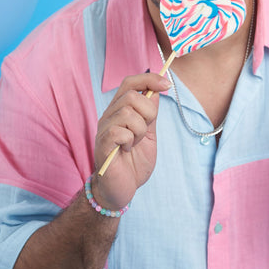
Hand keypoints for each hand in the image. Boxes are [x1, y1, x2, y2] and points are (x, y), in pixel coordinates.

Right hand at [93, 73, 170, 209]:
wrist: (121, 190)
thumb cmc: (133, 163)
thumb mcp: (149, 134)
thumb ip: (150, 114)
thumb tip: (156, 90)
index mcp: (120, 110)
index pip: (130, 83)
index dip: (149, 79)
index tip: (167, 84)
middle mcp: (109, 115)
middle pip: (131, 95)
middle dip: (148, 112)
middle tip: (145, 131)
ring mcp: (104, 129)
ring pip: (128, 113)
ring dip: (139, 130)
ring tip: (135, 143)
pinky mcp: (102, 144)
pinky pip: (120, 131)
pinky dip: (130, 140)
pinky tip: (127, 150)